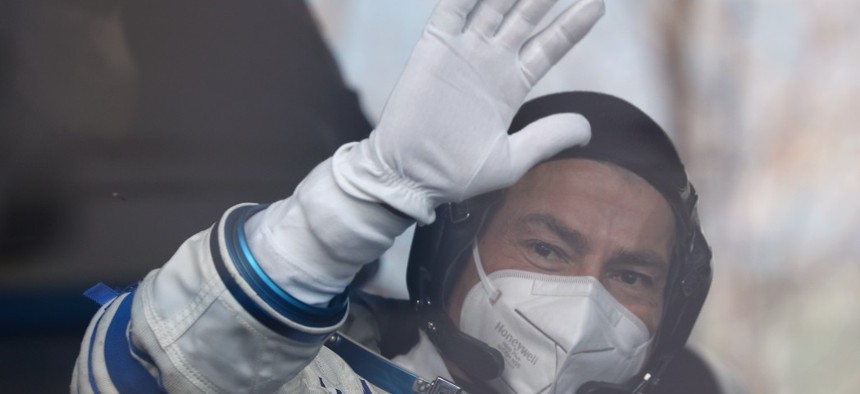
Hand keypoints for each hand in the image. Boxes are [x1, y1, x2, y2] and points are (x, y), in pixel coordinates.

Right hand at [334, 0, 603, 221]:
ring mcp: (463, 50)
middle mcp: (491, 62)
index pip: (550, 46)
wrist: (409, 176)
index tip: (597, 3)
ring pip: (495, 2)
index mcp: (511, 85)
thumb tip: (588, 129)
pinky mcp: (435, 45)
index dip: (572, 24)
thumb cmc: (455, 175)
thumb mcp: (510, 159)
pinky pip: (454, 6)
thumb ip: (548, 137)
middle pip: (527, 15)